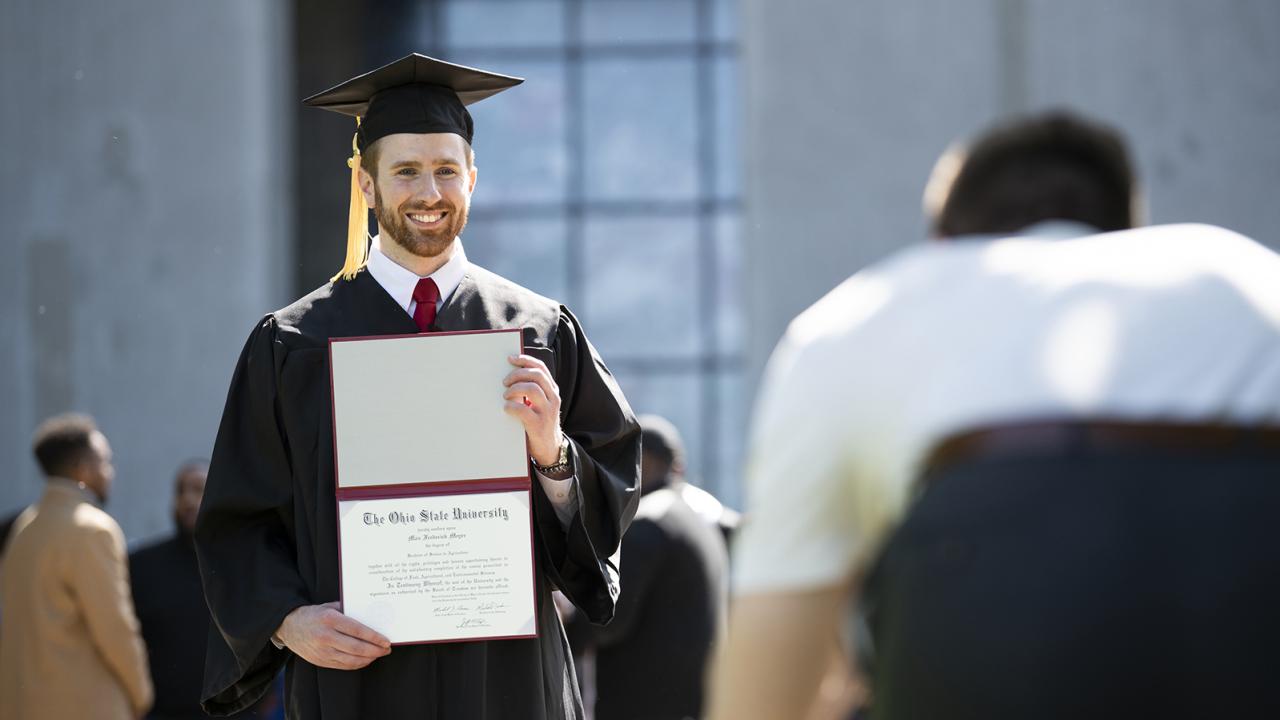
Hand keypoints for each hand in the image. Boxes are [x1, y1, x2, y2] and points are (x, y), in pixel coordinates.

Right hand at [276, 602, 390, 669]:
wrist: (288, 627)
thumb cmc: (313, 614)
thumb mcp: (329, 606)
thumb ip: (348, 610)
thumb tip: (371, 616)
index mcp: (330, 619)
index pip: (357, 630)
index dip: (374, 637)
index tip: (386, 640)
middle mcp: (326, 636)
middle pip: (357, 647)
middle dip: (375, 650)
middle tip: (386, 649)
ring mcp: (322, 651)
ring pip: (351, 659)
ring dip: (369, 659)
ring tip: (379, 654)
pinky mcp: (320, 661)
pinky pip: (343, 665)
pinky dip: (357, 664)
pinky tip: (366, 659)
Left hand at [503, 354, 563, 466]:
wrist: (550, 449)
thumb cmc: (539, 423)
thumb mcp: (540, 404)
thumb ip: (531, 391)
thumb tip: (510, 376)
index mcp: (552, 391)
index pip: (541, 368)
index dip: (525, 360)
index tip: (511, 358)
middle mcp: (553, 398)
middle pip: (537, 375)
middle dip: (517, 374)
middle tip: (505, 382)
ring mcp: (547, 411)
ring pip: (532, 389)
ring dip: (514, 389)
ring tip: (505, 396)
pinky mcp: (539, 425)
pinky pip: (523, 410)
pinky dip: (511, 407)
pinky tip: (506, 408)